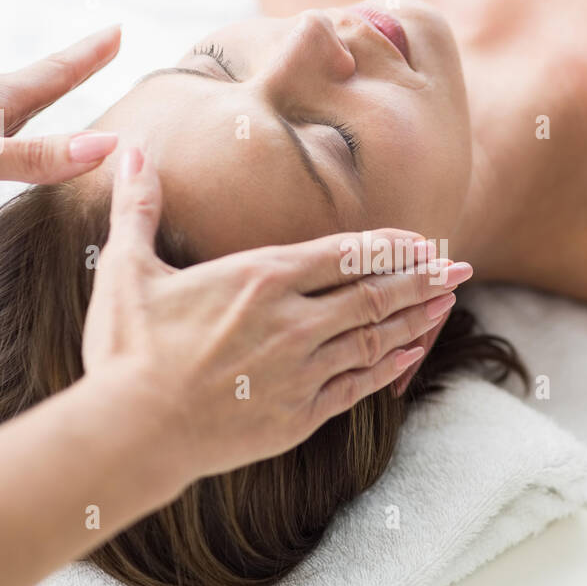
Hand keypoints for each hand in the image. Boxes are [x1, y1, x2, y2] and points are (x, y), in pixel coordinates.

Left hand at [0, 26, 122, 223]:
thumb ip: (33, 157)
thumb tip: (105, 147)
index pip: (53, 73)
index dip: (88, 55)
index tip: (117, 32)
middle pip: (38, 82)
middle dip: (74, 68)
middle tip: (103, 51)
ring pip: (12, 106)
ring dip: (44, 95)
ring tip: (63, 91)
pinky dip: (15, 130)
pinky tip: (3, 143)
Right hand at [82, 146, 470, 484]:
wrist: (130, 433)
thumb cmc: (126, 350)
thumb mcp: (125, 269)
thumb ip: (138, 208)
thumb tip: (132, 152)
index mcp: (261, 278)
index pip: (345, 252)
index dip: (390, 244)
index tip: (422, 239)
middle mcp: (293, 321)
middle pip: (375, 292)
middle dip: (423, 277)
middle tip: (461, 266)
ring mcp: (301, 370)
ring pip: (375, 337)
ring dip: (417, 317)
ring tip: (448, 302)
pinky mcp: (299, 415)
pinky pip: (358, 385)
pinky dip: (389, 366)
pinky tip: (411, 353)